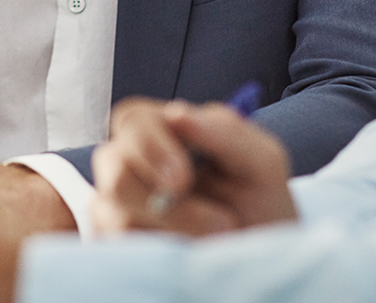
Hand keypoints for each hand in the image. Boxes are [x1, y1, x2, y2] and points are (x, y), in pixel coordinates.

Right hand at [91, 97, 296, 236]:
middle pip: (112, 162)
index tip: (183, 180)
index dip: (151, 146)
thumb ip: (224, 132)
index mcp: (164, 131)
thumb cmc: (260, 203)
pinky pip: (118, 245)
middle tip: (214, 222)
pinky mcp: (116, 244)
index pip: (133, 120)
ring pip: (112, 210)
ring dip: (171, 230)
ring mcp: (118, 206)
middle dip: (159, 195)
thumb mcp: (261, 162)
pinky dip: (159, 251)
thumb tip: (176, 113)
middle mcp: (133, 164)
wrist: (264, 261)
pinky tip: (187, 252)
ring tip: (214, 240)